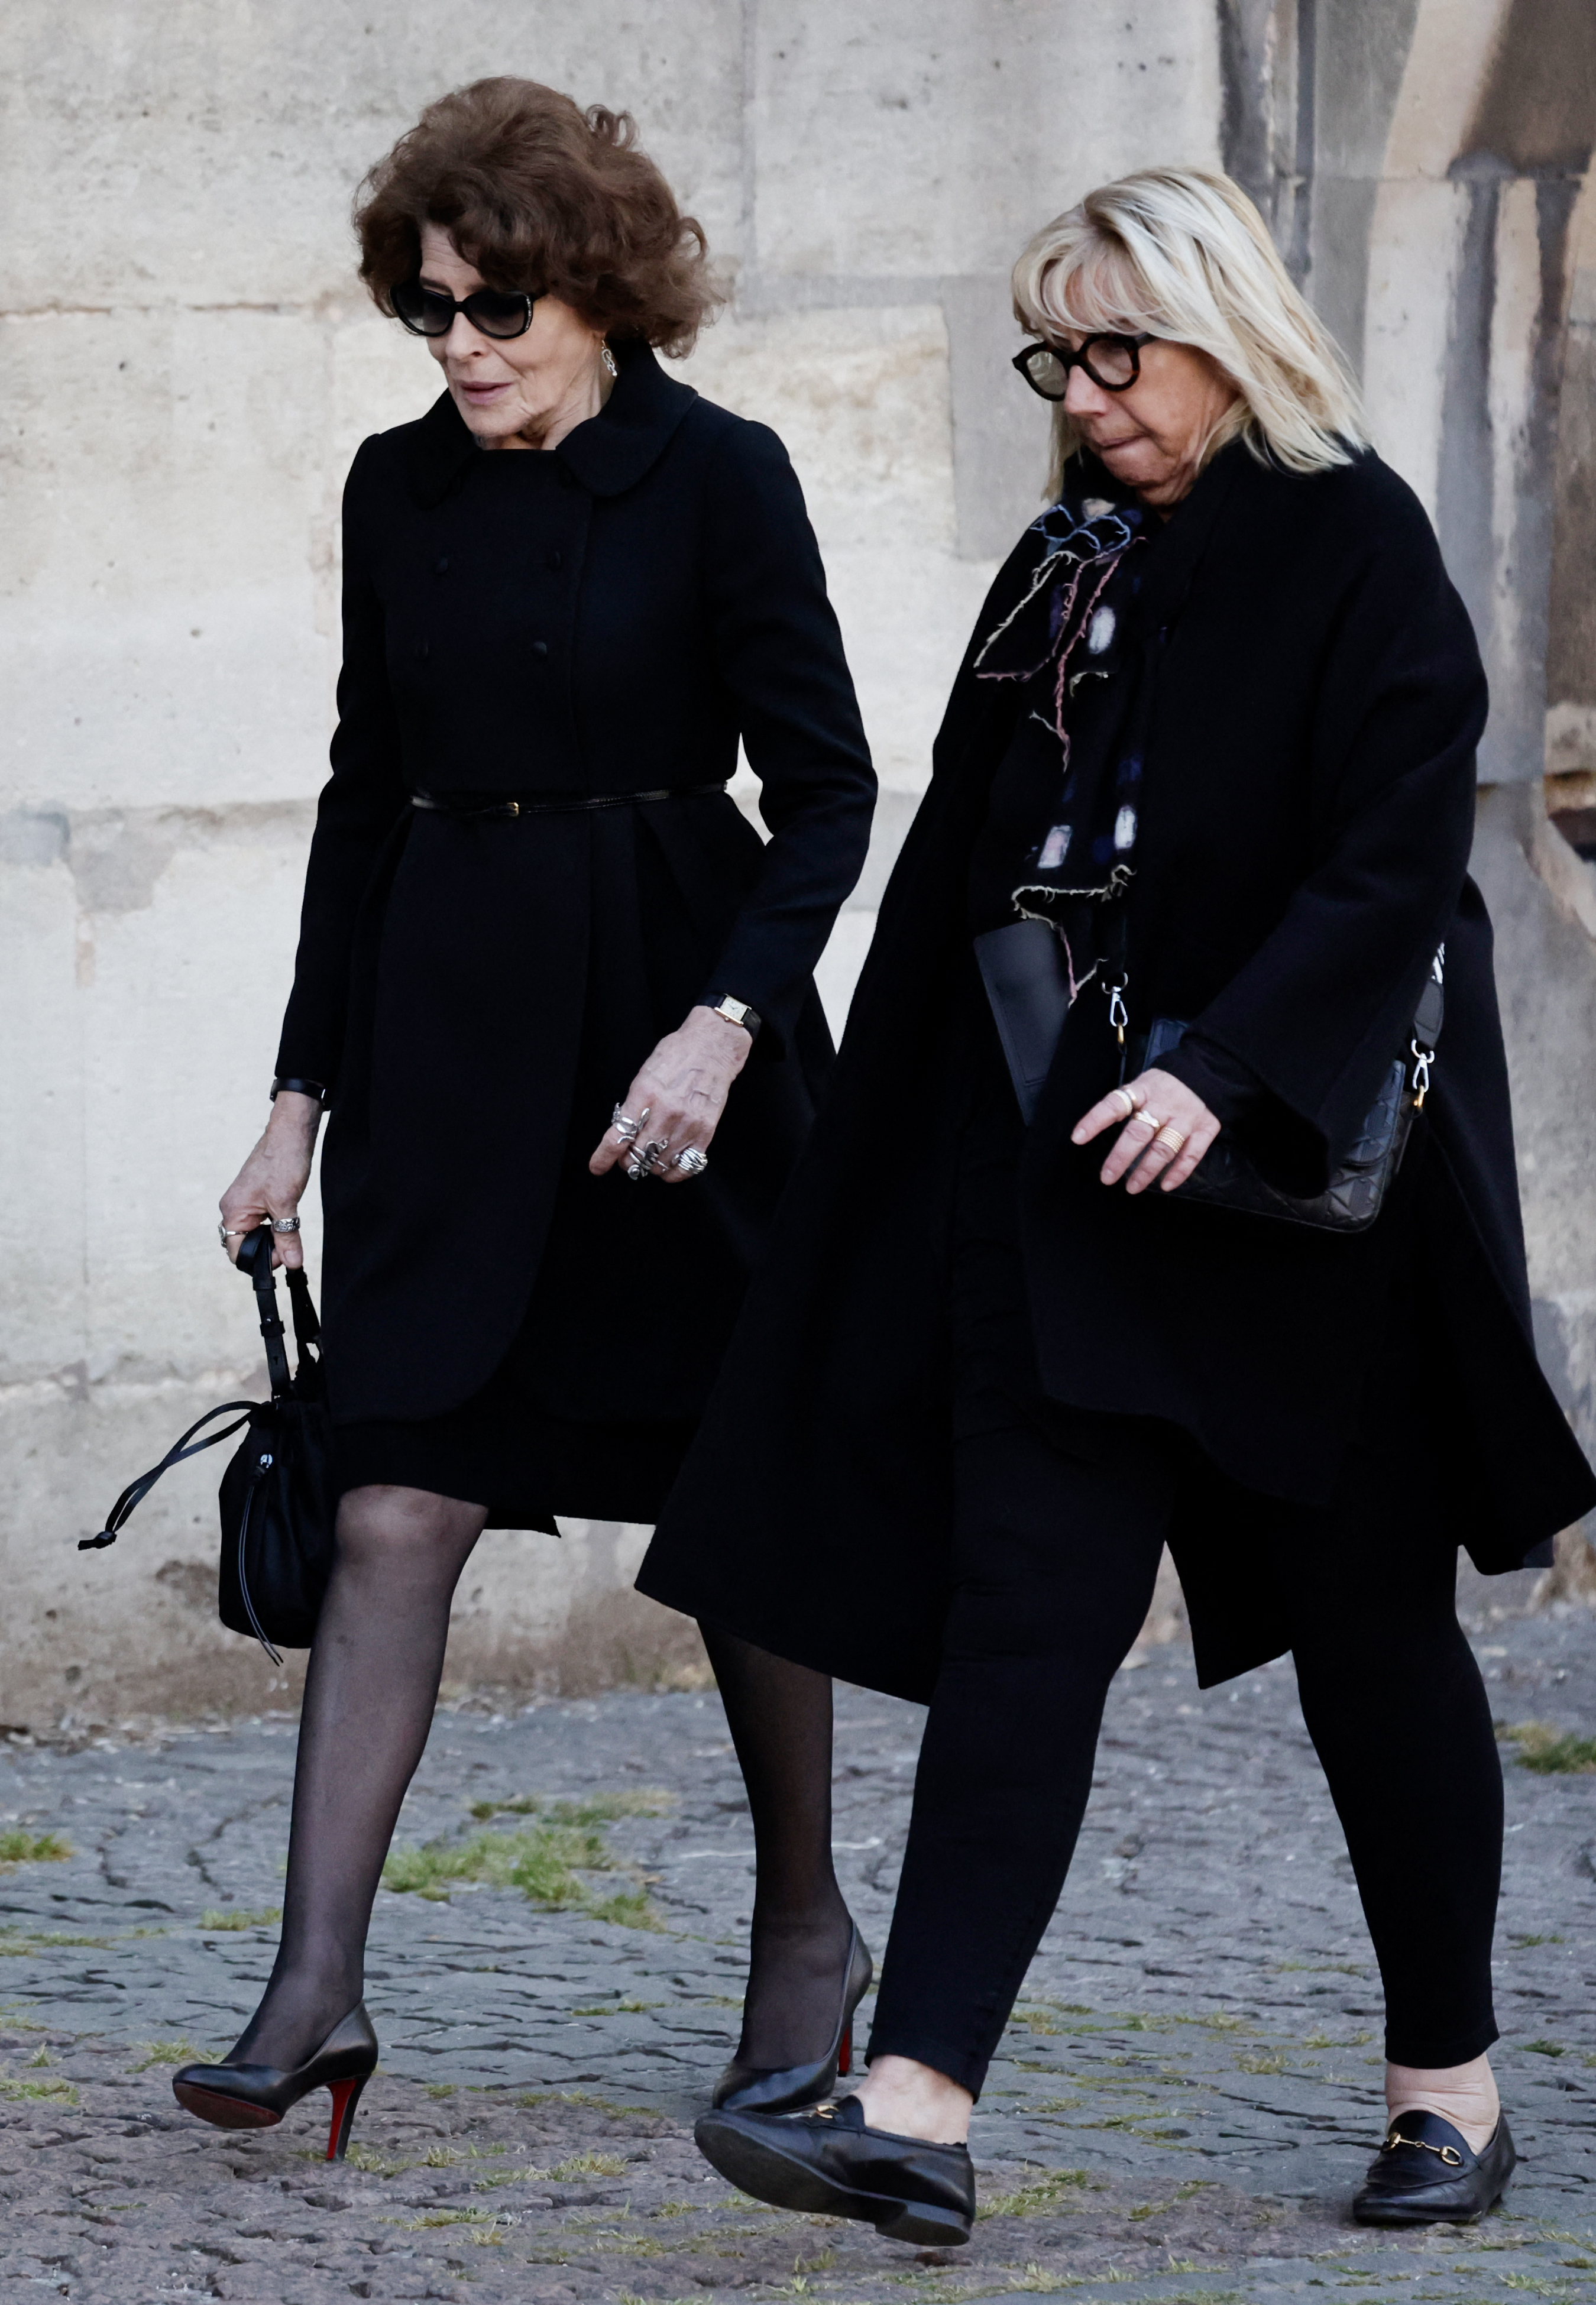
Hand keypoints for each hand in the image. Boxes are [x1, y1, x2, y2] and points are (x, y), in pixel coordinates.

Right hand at [218, 1091, 320, 1266]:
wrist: (290, 1134)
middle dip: (266, 1250)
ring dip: (271, 1237)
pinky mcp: (255, 1196)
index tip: (283, 1257)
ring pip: (254, 1232)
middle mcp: (233, 1208)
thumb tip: (292, 1263)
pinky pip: (260, 1220)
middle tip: (289, 1246)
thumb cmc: (282, 1162)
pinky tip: (287, 1219)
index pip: (236, 1252)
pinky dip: (273, 1226)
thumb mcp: (286, 1205)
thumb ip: (287, 1237)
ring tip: (289, 1230)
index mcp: (232, 1211)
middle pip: (244, 1244)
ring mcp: (243, 1201)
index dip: (259, 1260)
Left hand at [589, 1005, 752, 1184]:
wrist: (713, 1047)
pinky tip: (667, 1165)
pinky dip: (672, 1172)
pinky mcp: (705, 1132)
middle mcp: (665, 1112)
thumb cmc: (677, 1055)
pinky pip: (685, 1167)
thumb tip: (622, 1133)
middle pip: (637, 1155)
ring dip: (649, 1165)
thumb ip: (634, 1105)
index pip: (619, 1136)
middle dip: (627, 1161)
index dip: (604, 1157)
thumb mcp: (645, 1074)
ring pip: (659, 1164)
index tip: (597, 1167)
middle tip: (628, 1156)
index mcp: (645, 1094)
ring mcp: (687, 1124)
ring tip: (650, 1155)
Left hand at [1071, 1066, 1219, 1195]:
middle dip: (1121, 1158)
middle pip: (1139, 1133)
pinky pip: (1191, 1155)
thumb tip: (1092, 1133)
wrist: (1206, 1072)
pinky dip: (1179, 1172)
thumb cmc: (1164, 1086)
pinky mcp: (1205, 1128)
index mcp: (1143, 1089)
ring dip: (1146, 1171)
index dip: (1095, 1121)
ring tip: (1132, 1187)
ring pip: (1164, 1148)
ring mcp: (1186, 1117)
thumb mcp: (1142, 1085)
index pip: (1114, 1104)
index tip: (1077, 1138)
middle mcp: (1164, 1103)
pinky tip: (1165, 1185)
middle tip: (1107, 1178)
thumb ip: (1125, 1105)